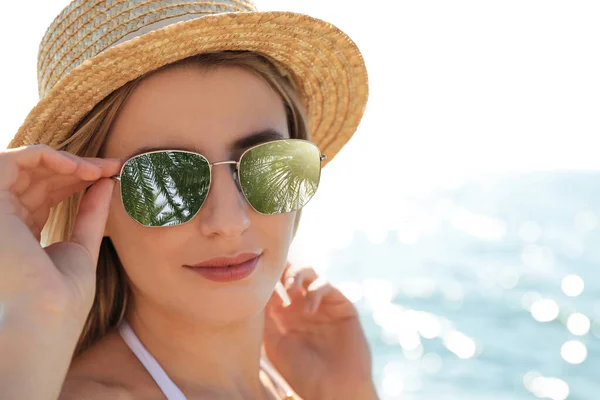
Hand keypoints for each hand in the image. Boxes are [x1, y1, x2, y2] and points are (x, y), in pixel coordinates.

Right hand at [0, 144, 121, 326]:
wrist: (47, 315)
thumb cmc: (63, 296)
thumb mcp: (82, 245)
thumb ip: (90, 214)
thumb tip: (107, 182)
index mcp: (20, 233)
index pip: (46, 194)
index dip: (78, 180)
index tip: (112, 175)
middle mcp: (5, 221)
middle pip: (40, 178)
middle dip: (79, 168)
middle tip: (113, 167)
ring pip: (28, 166)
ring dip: (67, 161)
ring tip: (100, 169)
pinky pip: (14, 160)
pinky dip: (48, 156)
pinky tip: (80, 167)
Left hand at [264, 262, 377, 399]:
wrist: (332, 390)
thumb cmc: (300, 372)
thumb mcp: (273, 343)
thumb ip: (265, 316)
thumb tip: (256, 288)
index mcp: (285, 312)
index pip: (275, 282)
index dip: (267, 276)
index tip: (259, 282)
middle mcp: (303, 304)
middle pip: (292, 271)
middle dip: (283, 269)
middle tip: (277, 282)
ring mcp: (323, 304)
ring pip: (310, 272)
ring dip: (298, 274)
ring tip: (291, 289)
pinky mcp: (342, 306)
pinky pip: (327, 286)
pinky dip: (316, 291)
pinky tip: (308, 309)